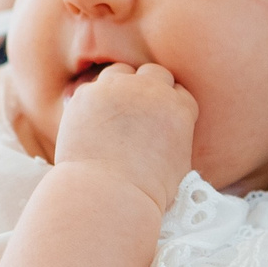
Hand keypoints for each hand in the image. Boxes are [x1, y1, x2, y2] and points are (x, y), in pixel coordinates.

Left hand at [55, 61, 197, 209]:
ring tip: (113, 112)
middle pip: (155, 74)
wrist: (107, 194)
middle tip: (137, 110)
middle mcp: (151, 91)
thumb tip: (170, 138)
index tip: (159, 116)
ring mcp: (118, 89)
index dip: (169, 104)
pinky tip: (90, 121)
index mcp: (180, 109)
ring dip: (120, 87)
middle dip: (149, 89)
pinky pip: (93, 88)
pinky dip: (93, 102)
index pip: (179, 92)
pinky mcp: (88, 94)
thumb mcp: (178, 167)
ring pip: (122, 72)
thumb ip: (176, 140)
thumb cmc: (145, 192)